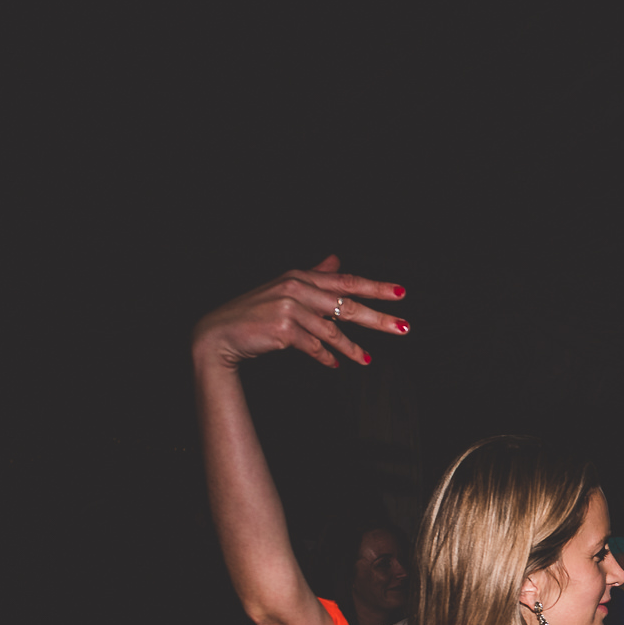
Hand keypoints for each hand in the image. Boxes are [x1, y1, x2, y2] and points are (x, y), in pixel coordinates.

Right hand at [191, 255, 407, 371]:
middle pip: (347, 305)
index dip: (375, 287)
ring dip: (352, 348)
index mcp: (300, 277)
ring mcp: (290, 309)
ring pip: (333, 331)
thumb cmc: (255, 313)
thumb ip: (314, 275)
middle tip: (404, 328)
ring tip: (366, 359)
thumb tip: (336, 260)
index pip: (346, 281)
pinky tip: (336, 365)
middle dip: (378, 318)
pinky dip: (327, 358)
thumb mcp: (284, 288)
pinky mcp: (284, 330)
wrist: (220, 334)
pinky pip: (315, 348)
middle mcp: (297, 289)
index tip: (400, 293)